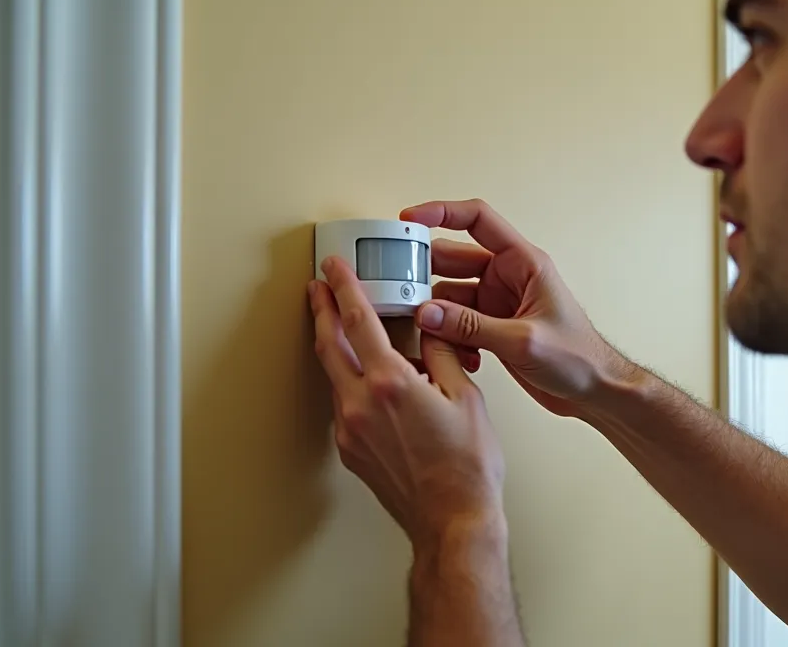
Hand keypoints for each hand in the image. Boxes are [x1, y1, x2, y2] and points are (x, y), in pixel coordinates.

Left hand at [308, 255, 505, 549]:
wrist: (453, 521)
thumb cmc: (468, 468)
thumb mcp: (468, 397)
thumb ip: (442, 356)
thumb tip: (429, 330)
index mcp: (391, 383)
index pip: (359, 321)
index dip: (345, 287)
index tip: (335, 267)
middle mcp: (362, 404)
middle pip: (329, 344)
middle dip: (322, 310)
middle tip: (319, 288)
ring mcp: (351, 430)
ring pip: (334, 375)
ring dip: (335, 346)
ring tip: (343, 328)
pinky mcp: (351, 451)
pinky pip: (345, 405)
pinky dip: (352, 383)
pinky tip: (370, 380)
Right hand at [401, 199, 635, 418]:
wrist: (594, 392)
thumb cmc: (579, 358)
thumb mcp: (522, 340)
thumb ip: (472, 326)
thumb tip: (427, 314)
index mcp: (524, 262)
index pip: (477, 220)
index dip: (441, 212)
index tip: (409, 220)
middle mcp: (508, 277)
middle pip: (453, 260)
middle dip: (426, 275)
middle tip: (402, 293)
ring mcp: (498, 302)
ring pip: (449, 295)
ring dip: (437, 315)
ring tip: (434, 338)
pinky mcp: (492, 328)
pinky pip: (456, 323)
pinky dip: (451, 338)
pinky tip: (461, 358)